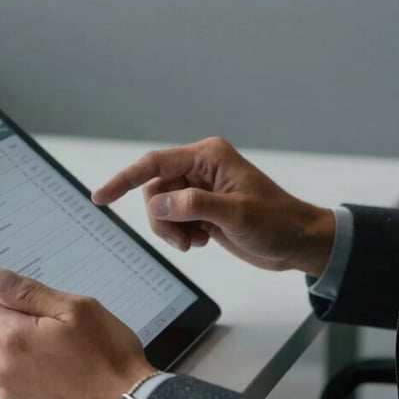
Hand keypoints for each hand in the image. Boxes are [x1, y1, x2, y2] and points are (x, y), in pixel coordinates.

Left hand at [0, 269, 154, 398]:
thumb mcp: (76, 309)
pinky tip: (64, 377)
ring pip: (12, 360)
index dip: (12, 303)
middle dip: (25, 329)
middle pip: (1, 336)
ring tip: (66, 357)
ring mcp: (12, 396)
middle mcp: (4, 371)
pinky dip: (38, 378)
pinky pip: (21, 383)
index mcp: (15, 339)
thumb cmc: (105, 354)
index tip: (37, 308)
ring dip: (31, 355)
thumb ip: (31, 293)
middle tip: (61, 332)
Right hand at [92, 136, 334, 274]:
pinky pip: (173, 219)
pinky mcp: (203, 208)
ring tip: (196, 241)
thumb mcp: (235, 214)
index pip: (155, 164)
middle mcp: (200, 168)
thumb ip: (193, 205)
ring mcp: (201, 189)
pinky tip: (203, 240)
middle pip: (155, 190)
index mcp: (207, 156)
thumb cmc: (275, 221)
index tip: (101, 196)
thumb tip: (157, 204)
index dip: (125, 178)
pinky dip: (180, 234)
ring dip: (171, 229)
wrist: (296, 242)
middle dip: (162, 218)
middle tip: (184, 239)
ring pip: (162, 207)